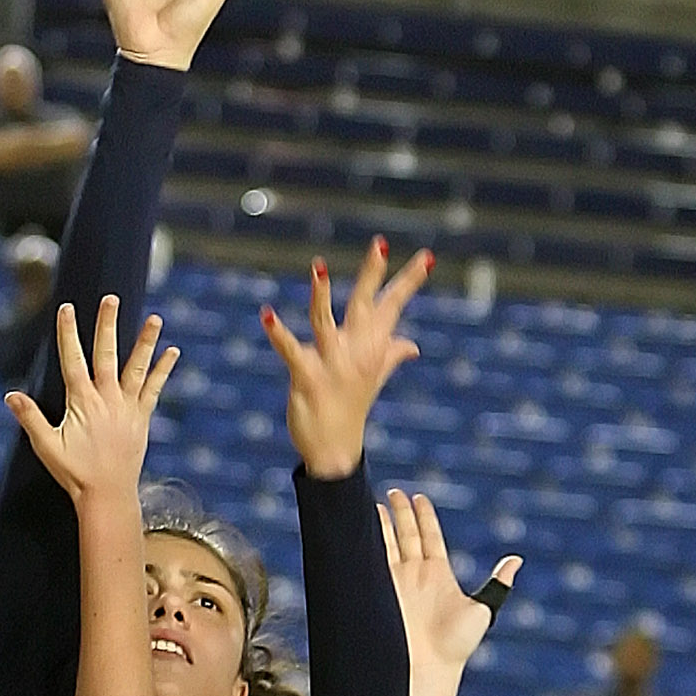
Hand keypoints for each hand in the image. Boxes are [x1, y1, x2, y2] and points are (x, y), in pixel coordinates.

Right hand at [5, 296, 176, 502]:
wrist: (108, 494)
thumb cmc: (75, 472)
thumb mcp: (47, 446)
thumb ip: (30, 419)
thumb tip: (10, 396)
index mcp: (83, 402)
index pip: (73, 360)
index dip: (68, 333)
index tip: (66, 308)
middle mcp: (107, 399)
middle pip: (107, 354)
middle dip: (107, 325)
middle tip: (111, 299)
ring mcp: (127, 407)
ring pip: (137, 367)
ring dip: (145, 342)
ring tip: (156, 318)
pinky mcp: (141, 417)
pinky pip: (154, 388)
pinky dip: (162, 370)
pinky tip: (172, 351)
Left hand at [262, 240, 430, 477]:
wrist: (335, 450)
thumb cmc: (351, 409)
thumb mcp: (373, 378)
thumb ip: (391, 356)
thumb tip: (411, 346)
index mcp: (371, 347)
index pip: (392, 305)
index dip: (409, 280)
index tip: (428, 256)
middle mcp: (355, 351)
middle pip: (364, 304)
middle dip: (371, 274)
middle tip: (379, 245)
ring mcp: (331, 364)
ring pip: (325, 323)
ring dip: (320, 296)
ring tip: (317, 267)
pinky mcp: (307, 377)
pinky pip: (292, 351)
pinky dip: (279, 334)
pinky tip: (267, 314)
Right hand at [378, 488, 519, 676]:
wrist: (430, 667)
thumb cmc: (457, 644)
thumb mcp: (484, 609)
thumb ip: (498, 583)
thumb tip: (516, 559)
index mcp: (439, 573)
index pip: (430, 536)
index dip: (424, 516)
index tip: (419, 498)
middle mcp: (417, 574)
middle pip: (407, 534)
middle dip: (400, 512)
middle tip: (394, 491)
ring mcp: (397, 581)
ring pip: (387, 543)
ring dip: (381, 523)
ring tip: (374, 502)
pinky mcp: (382, 590)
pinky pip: (374, 559)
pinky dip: (368, 542)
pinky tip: (362, 525)